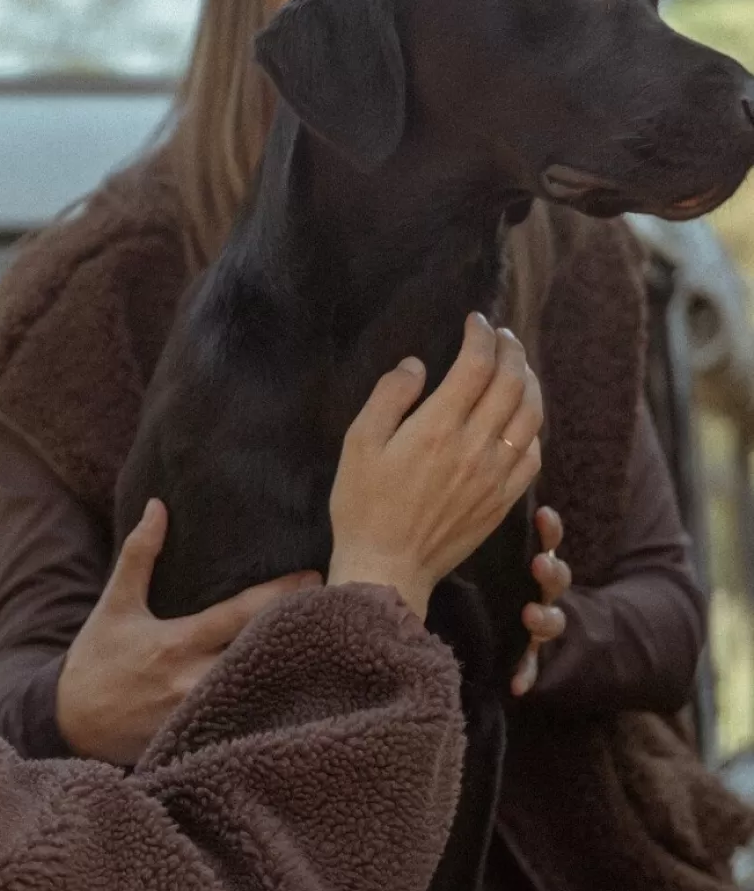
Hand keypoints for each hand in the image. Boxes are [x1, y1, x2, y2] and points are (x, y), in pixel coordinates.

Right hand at [56, 499, 321, 764]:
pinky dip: (272, 710)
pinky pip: (244, 724)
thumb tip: (158, 506)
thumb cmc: (96, 660)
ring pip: (260, 694)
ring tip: (334, 653)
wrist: (70, 724)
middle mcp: (193, 679)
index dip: (280, 595)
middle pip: (262, 656)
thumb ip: (140, 556)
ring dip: (292, 674)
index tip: (314, 576)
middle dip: (298, 636)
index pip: (241, 615)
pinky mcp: (199, 740)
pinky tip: (303, 698)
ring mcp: (200, 714)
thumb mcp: (115, 605)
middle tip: (341, 615)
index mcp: (178, 642)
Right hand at [327, 315, 542, 618]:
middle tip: (502, 335)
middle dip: (510, 349)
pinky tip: (521, 417)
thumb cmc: (363, 507)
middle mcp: (474, 447)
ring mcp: (494, 474)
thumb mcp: (358, 444)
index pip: (476, 364)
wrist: (387, 569)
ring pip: (530, 414)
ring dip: (530, 381)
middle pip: (511, 381)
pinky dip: (533, 426)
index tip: (475, 321)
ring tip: (519, 366)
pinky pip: (532, 453)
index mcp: (437, 428)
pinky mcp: (502, 499)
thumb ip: (388, 397)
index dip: (481, 335)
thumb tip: (417, 366)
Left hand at [512, 506, 570, 695]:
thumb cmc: (501, 581)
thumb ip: (497, 528)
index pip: (550, 543)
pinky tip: (517, 687)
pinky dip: (527, 676)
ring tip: (529, 616)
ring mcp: (541, 625)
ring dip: (543, 619)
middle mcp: (543, 594)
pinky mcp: (532, 656)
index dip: (550, 530)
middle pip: (556, 580)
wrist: (527, 629)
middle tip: (539, 564)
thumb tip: (482, 474)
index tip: (543, 515)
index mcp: (537, 565)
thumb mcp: (504, 557)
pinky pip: (531, 668)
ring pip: (551, 620)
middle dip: (551, 572)